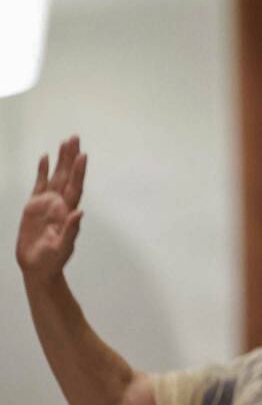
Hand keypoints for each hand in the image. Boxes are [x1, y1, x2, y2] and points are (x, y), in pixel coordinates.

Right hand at [17, 137, 86, 283]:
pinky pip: (39, 184)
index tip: (83, 155)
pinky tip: (45, 158)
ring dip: (60, 159)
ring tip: (65, 142)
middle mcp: (60, 203)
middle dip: (71, 157)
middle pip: (67, 175)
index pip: (75, 187)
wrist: (38, 267)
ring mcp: (47, 203)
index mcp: (67, 211)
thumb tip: (79, 213)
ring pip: (55, 176)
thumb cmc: (54, 259)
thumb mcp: (63, 247)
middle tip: (75, 138)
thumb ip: (71, 231)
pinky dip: (42, 171)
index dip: (79, 171)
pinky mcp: (34, 206)